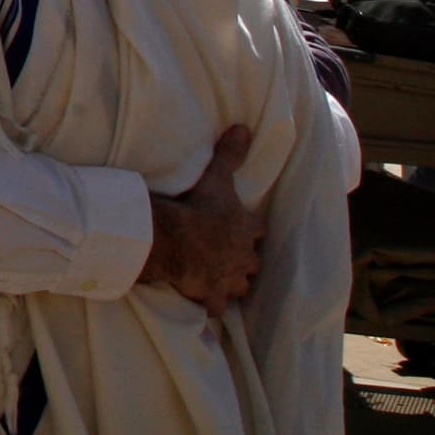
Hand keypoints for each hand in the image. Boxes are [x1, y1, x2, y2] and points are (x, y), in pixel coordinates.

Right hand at [138, 125, 265, 319]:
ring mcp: (229, 280)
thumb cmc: (198, 208)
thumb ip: (230, 154)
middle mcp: (244, 258)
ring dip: (231, 283)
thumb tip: (245, 128)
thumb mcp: (217, 178)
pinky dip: (210, 303)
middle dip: (243, 260)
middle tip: (227, 255)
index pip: (258, 231)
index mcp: (247, 230)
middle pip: (252, 263)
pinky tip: (201, 298)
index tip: (242, 228)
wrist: (176, 240)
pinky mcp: (211, 297)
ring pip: (239, 287)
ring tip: (218, 278)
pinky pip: (215, 306)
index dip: (250, 230)